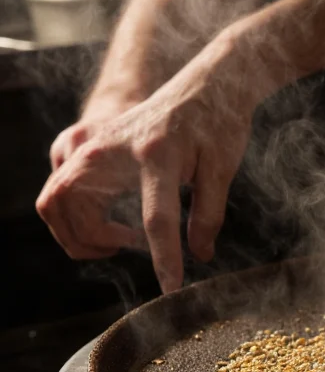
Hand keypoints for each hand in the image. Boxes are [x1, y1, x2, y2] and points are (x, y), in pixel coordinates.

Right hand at [36, 34, 254, 292]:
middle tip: (129, 248)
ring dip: (75, 229)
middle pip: (76, 209)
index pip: (157, 220)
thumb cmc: (218, 122)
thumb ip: (209, 215)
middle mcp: (112, 146)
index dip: (164, 259)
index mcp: (156, 153)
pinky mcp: (85, 140)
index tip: (171, 288)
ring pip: (56, 199)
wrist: (207, 82)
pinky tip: (103, 214)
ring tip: (116, 238)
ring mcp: (92, 141)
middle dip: (93, 242)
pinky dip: (69, 208)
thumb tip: (200, 255)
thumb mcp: (222, 169)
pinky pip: (58, 183)